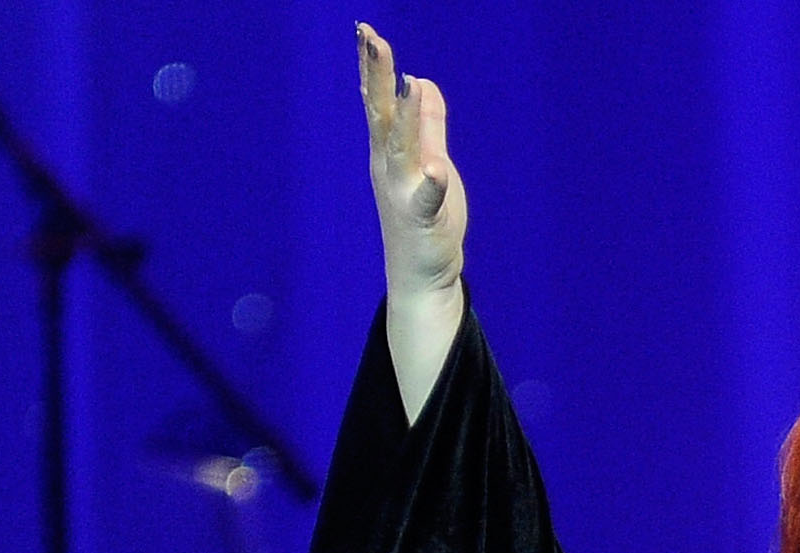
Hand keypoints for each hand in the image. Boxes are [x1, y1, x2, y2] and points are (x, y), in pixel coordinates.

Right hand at [360, 23, 463, 297]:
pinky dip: (430, 182)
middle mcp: (388, 166)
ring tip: (410, 82)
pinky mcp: (423, 218)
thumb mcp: (428, 160)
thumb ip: (428, 123)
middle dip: (377, 76)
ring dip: (406, 116)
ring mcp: (403, 191)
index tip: (365, 31)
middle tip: (371, 39)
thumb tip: (421, 81)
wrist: (421, 274)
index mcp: (388, 151)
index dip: (373, 67)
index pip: (378, 101)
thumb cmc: (424, 216)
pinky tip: (434, 168)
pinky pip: (426, 198)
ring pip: (402, 147)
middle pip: (381, 114)